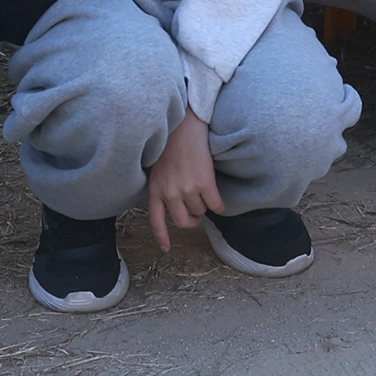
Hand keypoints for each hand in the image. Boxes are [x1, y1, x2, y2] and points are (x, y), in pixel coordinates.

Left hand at [145, 111, 223, 251]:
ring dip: (204, 206)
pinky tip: (218, 200)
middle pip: (183, 222)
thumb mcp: (157, 170)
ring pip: (201, 211)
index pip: (156, 221)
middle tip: (196, 215)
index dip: (162, 237)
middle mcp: (170, 193)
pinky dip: (219, 205)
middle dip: (192, 221)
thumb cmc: (171, 145)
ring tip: (204, 192)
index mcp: (155, 190)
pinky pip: (216, 205)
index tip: (167, 248)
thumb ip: (162, 189)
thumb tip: (173, 207)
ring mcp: (187, 189)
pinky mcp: (205, 183)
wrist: (184, 126)